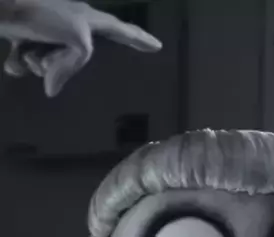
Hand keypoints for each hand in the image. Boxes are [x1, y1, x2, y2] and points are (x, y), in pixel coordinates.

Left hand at [0, 0, 161, 95]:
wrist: (3, 4)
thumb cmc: (44, 14)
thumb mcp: (77, 39)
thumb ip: (75, 65)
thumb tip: (51, 89)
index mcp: (89, 19)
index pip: (123, 31)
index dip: (140, 40)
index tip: (156, 46)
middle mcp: (70, 24)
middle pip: (78, 56)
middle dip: (60, 64)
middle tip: (47, 62)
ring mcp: (46, 30)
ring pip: (51, 61)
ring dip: (38, 63)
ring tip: (29, 53)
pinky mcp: (24, 36)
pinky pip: (28, 60)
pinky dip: (19, 62)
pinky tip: (12, 57)